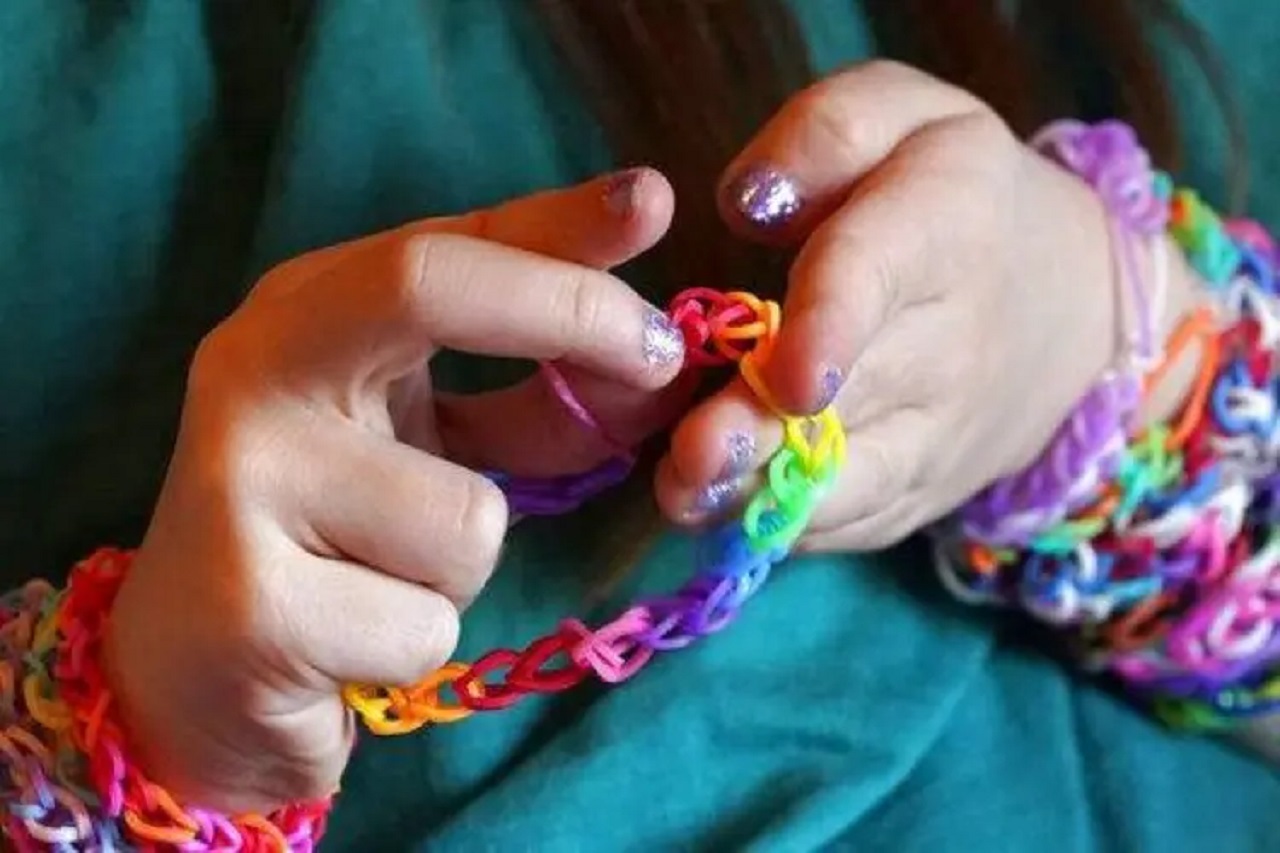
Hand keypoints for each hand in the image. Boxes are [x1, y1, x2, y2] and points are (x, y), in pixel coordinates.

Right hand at [106, 169, 689, 812]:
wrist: (188, 677)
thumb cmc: (333, 545)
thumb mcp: (430, 448)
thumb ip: (532, 403)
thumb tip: (654, 362)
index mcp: (303, 315)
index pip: (443, 245)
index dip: (559, 224)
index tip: (654, 202)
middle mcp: (254, 369)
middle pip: (427, 287)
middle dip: (569, 311)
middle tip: (661, 358)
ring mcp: (241, 481)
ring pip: (468, 517)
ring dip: (462, 568)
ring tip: (383, 580)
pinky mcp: (253, 607)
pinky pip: (429, 623)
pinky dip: (418, 644)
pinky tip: (346, 646)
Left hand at [655, 61, 1197, 549]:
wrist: (1060, 302)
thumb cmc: (949, 193)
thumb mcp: (904, 118)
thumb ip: (826, 135)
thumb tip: (747, 202)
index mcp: (944, 224)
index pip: (883, 274)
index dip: (834, 325)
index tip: (792, 375)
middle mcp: (952, 342)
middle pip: (857, 397)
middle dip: (770, 432)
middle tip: (693, 455)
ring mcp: (940, 432)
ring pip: (855, 482)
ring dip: (766, 499)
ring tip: (686, 500)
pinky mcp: (919, 491)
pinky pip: (856, 523)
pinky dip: (788, 527)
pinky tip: (717, 515)